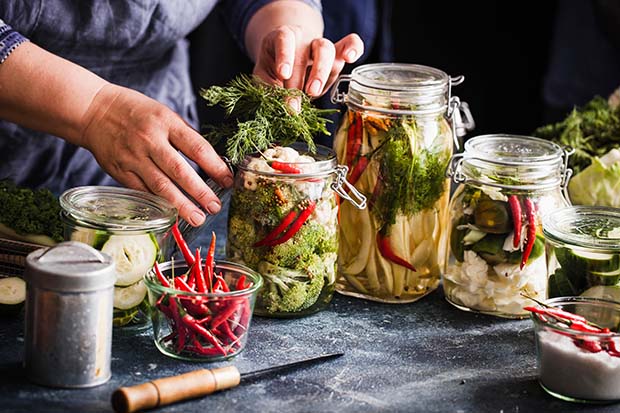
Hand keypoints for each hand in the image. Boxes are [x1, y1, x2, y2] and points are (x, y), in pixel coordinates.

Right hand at [79, 84, 232, 226]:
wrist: (93, 110)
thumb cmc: (136, 112)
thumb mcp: (164, 114)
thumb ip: (185, 137)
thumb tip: (211, 162)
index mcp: (166, 123)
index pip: (197, 148)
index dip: (215, 167)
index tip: (228, 181)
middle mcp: (150, 141)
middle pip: (180, 171)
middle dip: (200, 192)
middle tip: (215, 207)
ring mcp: (133, 158)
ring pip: (160, 186)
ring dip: (181, 205)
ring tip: (197, 218)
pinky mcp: (120, 172)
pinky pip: (143, 191)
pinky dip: (158, 204)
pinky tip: (172, 214)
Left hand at [253, 26, 362, 102]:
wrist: (286, 64)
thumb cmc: (273, 70)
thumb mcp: (264, 77)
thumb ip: (268, 88)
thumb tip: (277, 105)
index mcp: (282, 38)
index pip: (285, 39)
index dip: (285, 56)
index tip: (283, 74)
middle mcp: (303, 39)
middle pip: (307, 50)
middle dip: (301, 78)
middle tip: (296, 102)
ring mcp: (322, 46)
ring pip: (327, 50)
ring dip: (321, 73)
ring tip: (313, 93)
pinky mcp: (336, 55)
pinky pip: (351, 43)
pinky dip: (354, 48)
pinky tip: (351, 58)